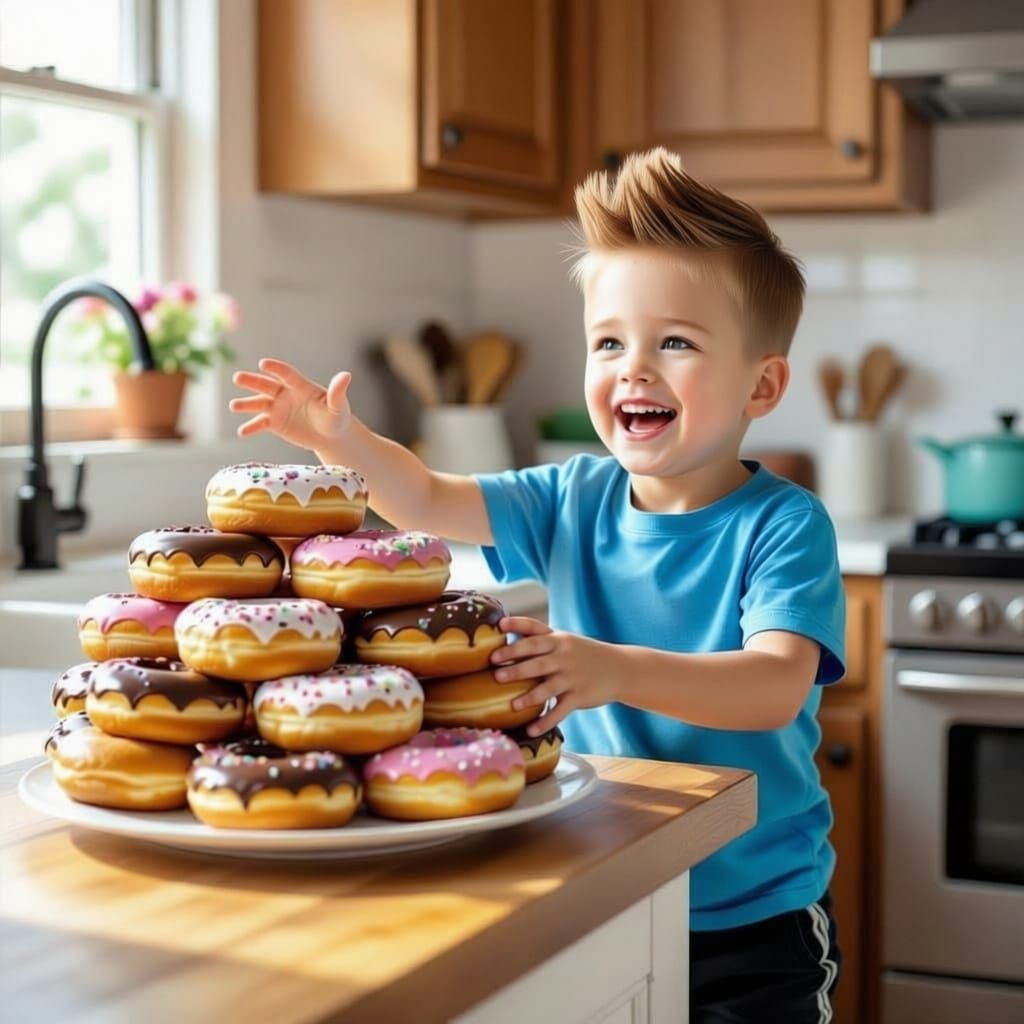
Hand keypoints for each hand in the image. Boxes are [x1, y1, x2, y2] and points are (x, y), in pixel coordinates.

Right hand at [230, 358, 352, 449]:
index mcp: (301, 386)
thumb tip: (346, 375)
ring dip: (246, 404)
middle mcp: (286, 394)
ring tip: (234, 406)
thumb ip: (337, 392)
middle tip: (238, 378)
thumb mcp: (338, 406)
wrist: (331, 436)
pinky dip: (251, 427)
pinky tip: (242, 432)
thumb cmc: (337, 418)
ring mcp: (279, 408)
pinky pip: (260, 424)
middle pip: (266, 385)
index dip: (275, 369)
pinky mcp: (275, 424)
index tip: (263, 364)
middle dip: (252, 381)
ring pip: (259, 404)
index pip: (286, 374)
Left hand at [490, 616, 623, 734]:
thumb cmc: (584, 654)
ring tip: (512, 705)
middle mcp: (564, 656)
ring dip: (529, 697)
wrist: (620, 668)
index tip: (500, 625)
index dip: (517, 625)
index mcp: (557, 640)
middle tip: (495, 670)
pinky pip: (560, 711)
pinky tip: (531, 730)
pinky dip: (545, 722)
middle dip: (516, 664)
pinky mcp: (579, 696)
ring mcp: (572, 677)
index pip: (535, 628)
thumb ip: (540, 639)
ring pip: (547, 688)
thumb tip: (505, 631)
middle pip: (537, 660)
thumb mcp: (565, 641)